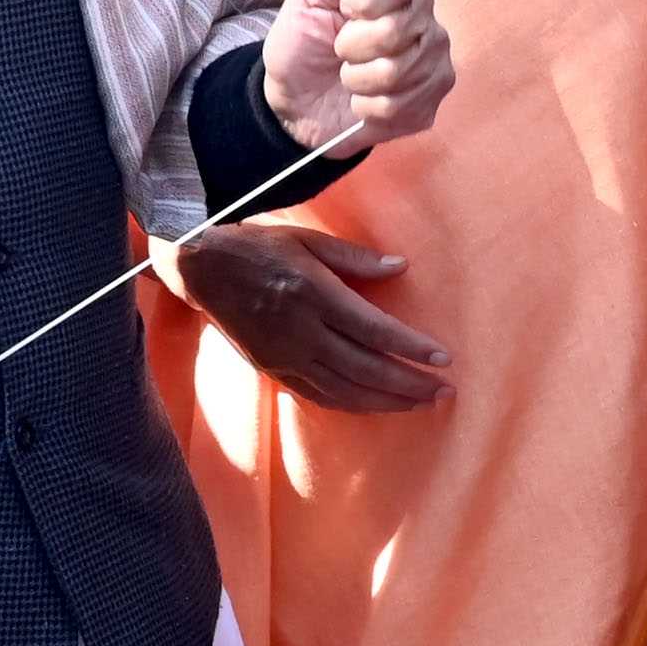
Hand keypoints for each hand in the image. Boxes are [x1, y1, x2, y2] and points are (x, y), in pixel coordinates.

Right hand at [170, 222, 453, 412]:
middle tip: (444, 392)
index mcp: (314, 294)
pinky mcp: (274, 370)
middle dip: (409, 384)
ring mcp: (286, 356)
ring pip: (345, 390)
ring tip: (421, 404)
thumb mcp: (307, 238)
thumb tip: (400, 267)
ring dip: (387, 401)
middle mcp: (302, 331)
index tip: (443, 359)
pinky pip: (320, 396)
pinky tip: (377, 407)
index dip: (411, 348)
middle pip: (366, 367)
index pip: (374, 329)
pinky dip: (353, 405)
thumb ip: (354, 257)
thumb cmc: (258, 247)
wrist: (201, 270)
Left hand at [265, 0, 451, 153]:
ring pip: (397, 71)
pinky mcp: (429, 104)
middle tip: (340, 49)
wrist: (293, 101)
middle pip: (397, 30)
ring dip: (356, 78)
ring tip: (348, 77)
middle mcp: (426, 22)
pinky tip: (360, 103)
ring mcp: (433, 64)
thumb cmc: (302, 43)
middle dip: (353, 45)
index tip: (344, 9)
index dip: (368, 0)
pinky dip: (366, 108)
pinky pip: (400, 106)